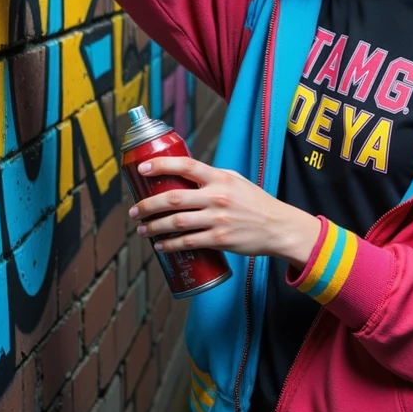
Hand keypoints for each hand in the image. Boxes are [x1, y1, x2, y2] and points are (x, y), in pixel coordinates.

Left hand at [128, 158, 321, 268]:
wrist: (278, 227)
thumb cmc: (255, 202)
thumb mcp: (236, 181)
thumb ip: (211, 177)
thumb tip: (182, 176)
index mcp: (220, 178)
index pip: (186, 166)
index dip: (162, 165)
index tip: (143, 169)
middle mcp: (218, 197)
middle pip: (173, 198)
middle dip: (148, 205)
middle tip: (134, 210)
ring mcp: (218, 219)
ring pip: (176, 223)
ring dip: (154, 227)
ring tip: (142, 229)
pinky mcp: (220, 240)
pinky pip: (188, 242)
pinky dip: (170, 245)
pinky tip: (159, 246)